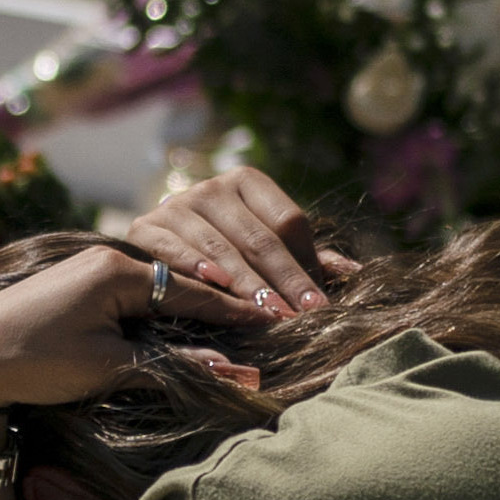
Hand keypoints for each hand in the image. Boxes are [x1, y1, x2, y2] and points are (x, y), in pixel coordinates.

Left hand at [0, 241, 268, 429]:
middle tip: (271, 319)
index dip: (237, 311)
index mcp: (119, 271)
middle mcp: (110, 259)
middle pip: (182, 282)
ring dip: (195, 305)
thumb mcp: (109, 368)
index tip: (277, 322)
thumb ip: (175, 367)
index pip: (195, 292)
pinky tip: (187, 321)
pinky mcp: (81, 282)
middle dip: (224, 303)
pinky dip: (166, 307)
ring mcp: (94, 267)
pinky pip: (139, 290)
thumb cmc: (35, 363)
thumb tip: (238, 375)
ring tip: (240, 320)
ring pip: (161, 286)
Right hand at [108, 166, 337, 317]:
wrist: (148, 254)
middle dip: (283, 281)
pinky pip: (174, 250)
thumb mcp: (262, 250)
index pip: (287, 221)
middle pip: (258, 237)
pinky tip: (216, 289)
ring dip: (247, 285)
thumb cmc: (219, 254)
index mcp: (246, 182)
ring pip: (221, 249)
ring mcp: (176, 205)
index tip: (320, 304)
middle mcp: (211, 187)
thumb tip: (355, 272)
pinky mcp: (144, 228)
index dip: (306, 264)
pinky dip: (195, 268)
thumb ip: (303, 259)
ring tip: (268, 315)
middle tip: (301, 316)